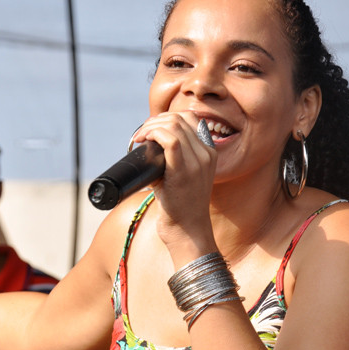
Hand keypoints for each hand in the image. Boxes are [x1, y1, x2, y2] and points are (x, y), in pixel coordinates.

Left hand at [133, 112, 217, 253]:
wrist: (187, 232)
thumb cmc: (180, 207)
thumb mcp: (182, 177)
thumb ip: (173, 159)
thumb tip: (148, 144)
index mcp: (209, 153)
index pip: (190, 118)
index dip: (167, 117)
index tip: (151, 129)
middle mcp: (207, 154)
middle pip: (180, 118)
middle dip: (155, 120)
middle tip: (141, 135)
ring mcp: (197, 162)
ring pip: (173, 125)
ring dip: (150, 126)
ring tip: (139, 138)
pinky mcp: (183, 172)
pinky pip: (170, 140)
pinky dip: (152, 134)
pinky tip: (142, 141)